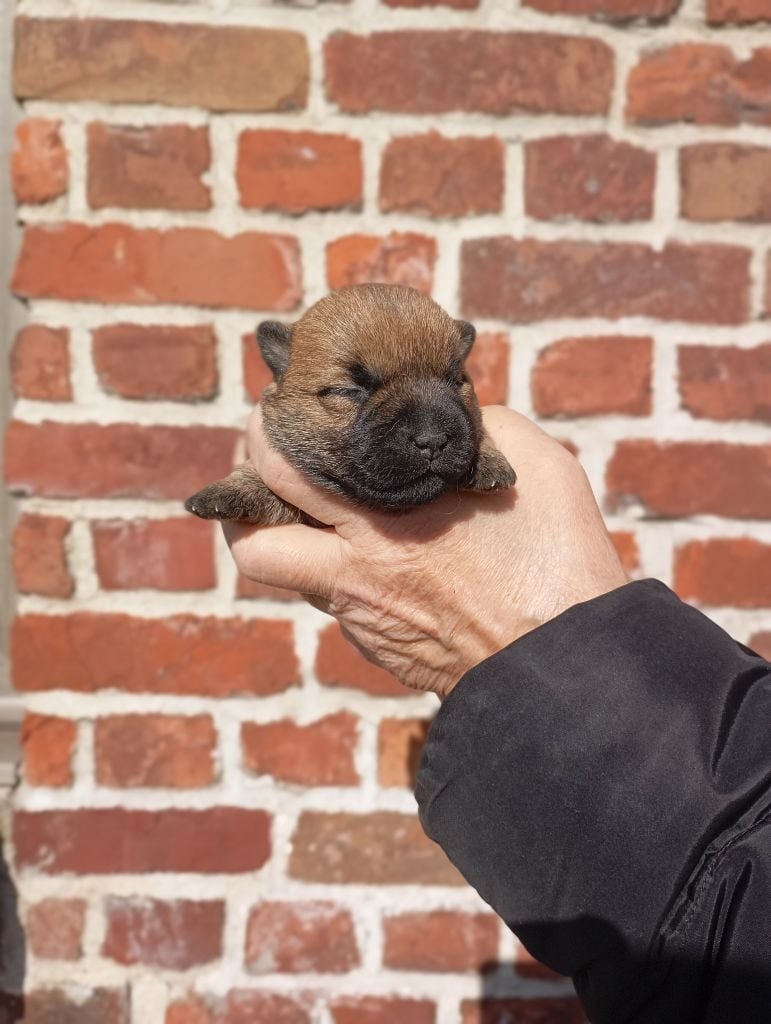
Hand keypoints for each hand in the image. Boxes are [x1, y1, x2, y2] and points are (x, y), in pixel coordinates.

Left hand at [224, 406, 627, 697]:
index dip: (264, 437)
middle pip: (250, 542)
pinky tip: (387, 554)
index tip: (280, 414)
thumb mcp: (531, 465)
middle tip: (272, 469)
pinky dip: (343, 571)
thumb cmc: (555, 562)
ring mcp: (363, 620)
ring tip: (323, 510)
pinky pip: (338, 602)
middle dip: (243, 500)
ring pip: (291, 577)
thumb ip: (477, 427)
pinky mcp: (380, 648)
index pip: (277, 473)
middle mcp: (355, 576)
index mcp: (380, 521)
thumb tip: (448, 416)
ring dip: (293, 539)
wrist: (568, 667)